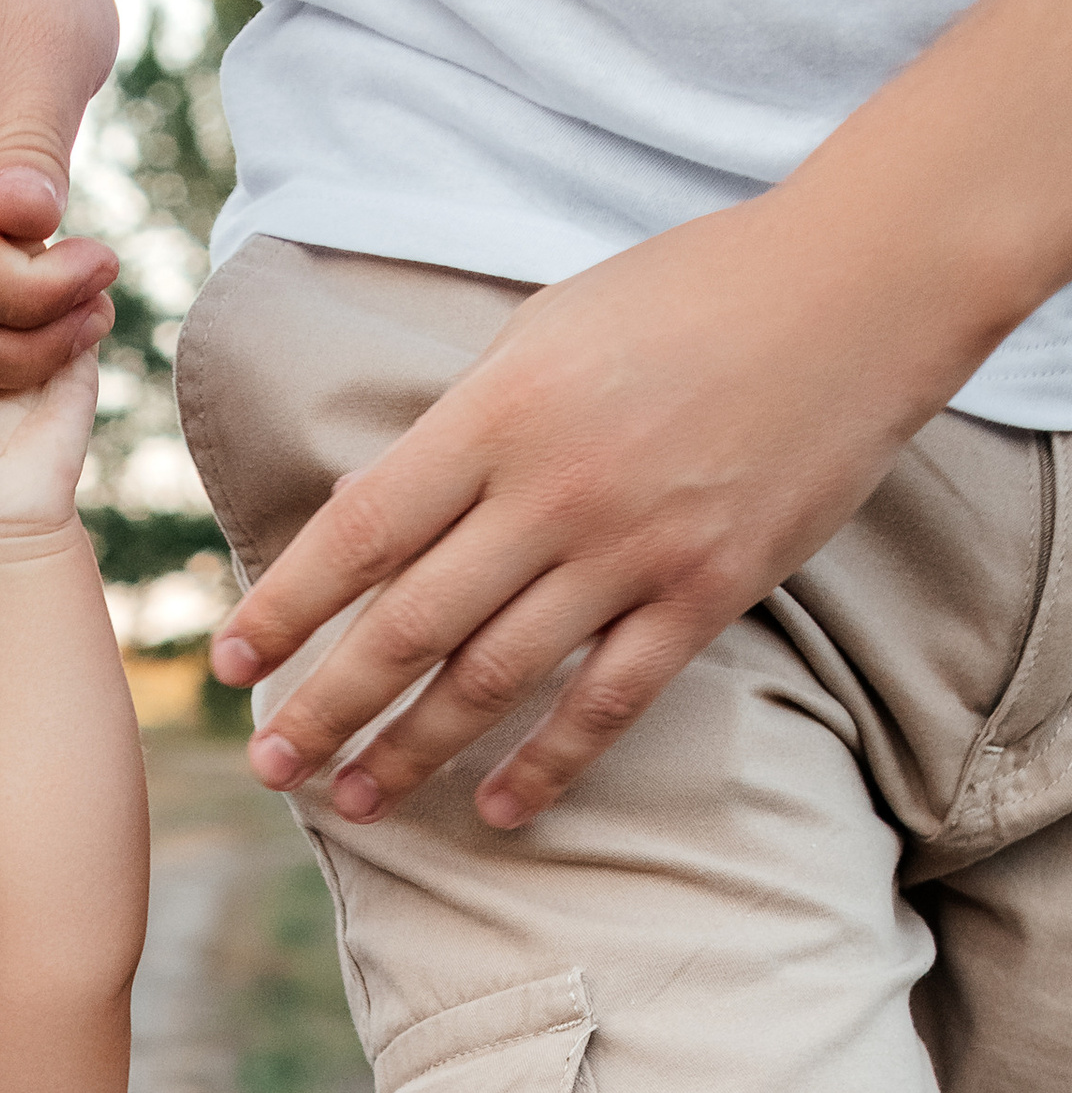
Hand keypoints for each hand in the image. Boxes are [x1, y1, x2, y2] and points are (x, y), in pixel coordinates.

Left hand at [208, 197, 956, 831]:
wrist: (862, 283)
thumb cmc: (692, 293)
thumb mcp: (549, 329)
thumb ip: (470, 427)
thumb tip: (392, 516)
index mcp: (498, 412)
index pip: (360, 531)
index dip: (285, 607)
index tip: (230, 664)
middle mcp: (552, 490)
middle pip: (408, 624)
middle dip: (326, 706)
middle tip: (267, 767)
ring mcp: (631, 548)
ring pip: (492, 677)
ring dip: (412, 750)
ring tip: (353, 802)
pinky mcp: (706, 591)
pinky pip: (607, 702)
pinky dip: (545, 764)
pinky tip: (495, 809)